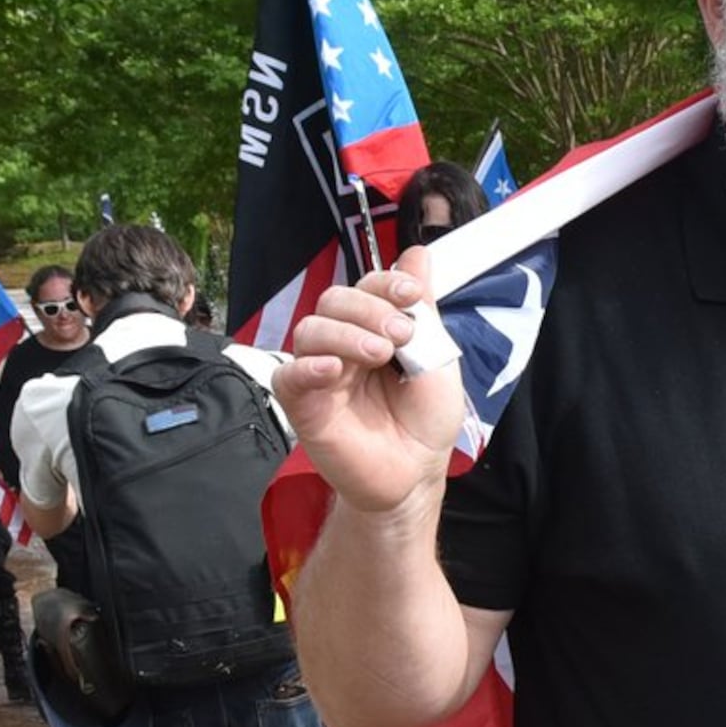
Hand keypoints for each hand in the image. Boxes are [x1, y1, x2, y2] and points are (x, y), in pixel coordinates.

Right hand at [271, 270, 471, 516]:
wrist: (416, 473)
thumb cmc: (425, 420)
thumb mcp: (437, 357)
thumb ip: (423, 309)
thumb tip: (418, 253)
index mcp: (373, 328)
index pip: (365, 287)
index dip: (385, 283)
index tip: (411, 294)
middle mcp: (342, 345)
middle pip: (334, 301)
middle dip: (370, 308)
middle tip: (400, 335)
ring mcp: (320, 373)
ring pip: (311, 329)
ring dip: (346, 333)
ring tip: (380, 354)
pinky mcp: (303, 404)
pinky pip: (288, 375)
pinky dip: (308, 366)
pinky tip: (334, 368)